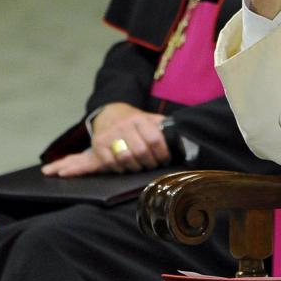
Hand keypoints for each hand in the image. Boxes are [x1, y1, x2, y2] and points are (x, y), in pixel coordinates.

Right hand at [41, 103, 168, 176]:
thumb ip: (165, 127)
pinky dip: (114, 169)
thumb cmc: (136, 120)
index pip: (154, 139)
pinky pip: (106, 163)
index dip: (162, 153)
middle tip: (152, 166)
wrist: (110, 111)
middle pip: (139, 151)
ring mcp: (108, 136)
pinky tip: (115, 169)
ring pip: (123, 159)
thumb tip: (183, 138)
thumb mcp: (151, 119)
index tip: (165, 159)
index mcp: (140, 119)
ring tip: (138, 168)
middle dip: (148, 163)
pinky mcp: (97, 145)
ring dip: (133, 168)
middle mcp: (123, 126)